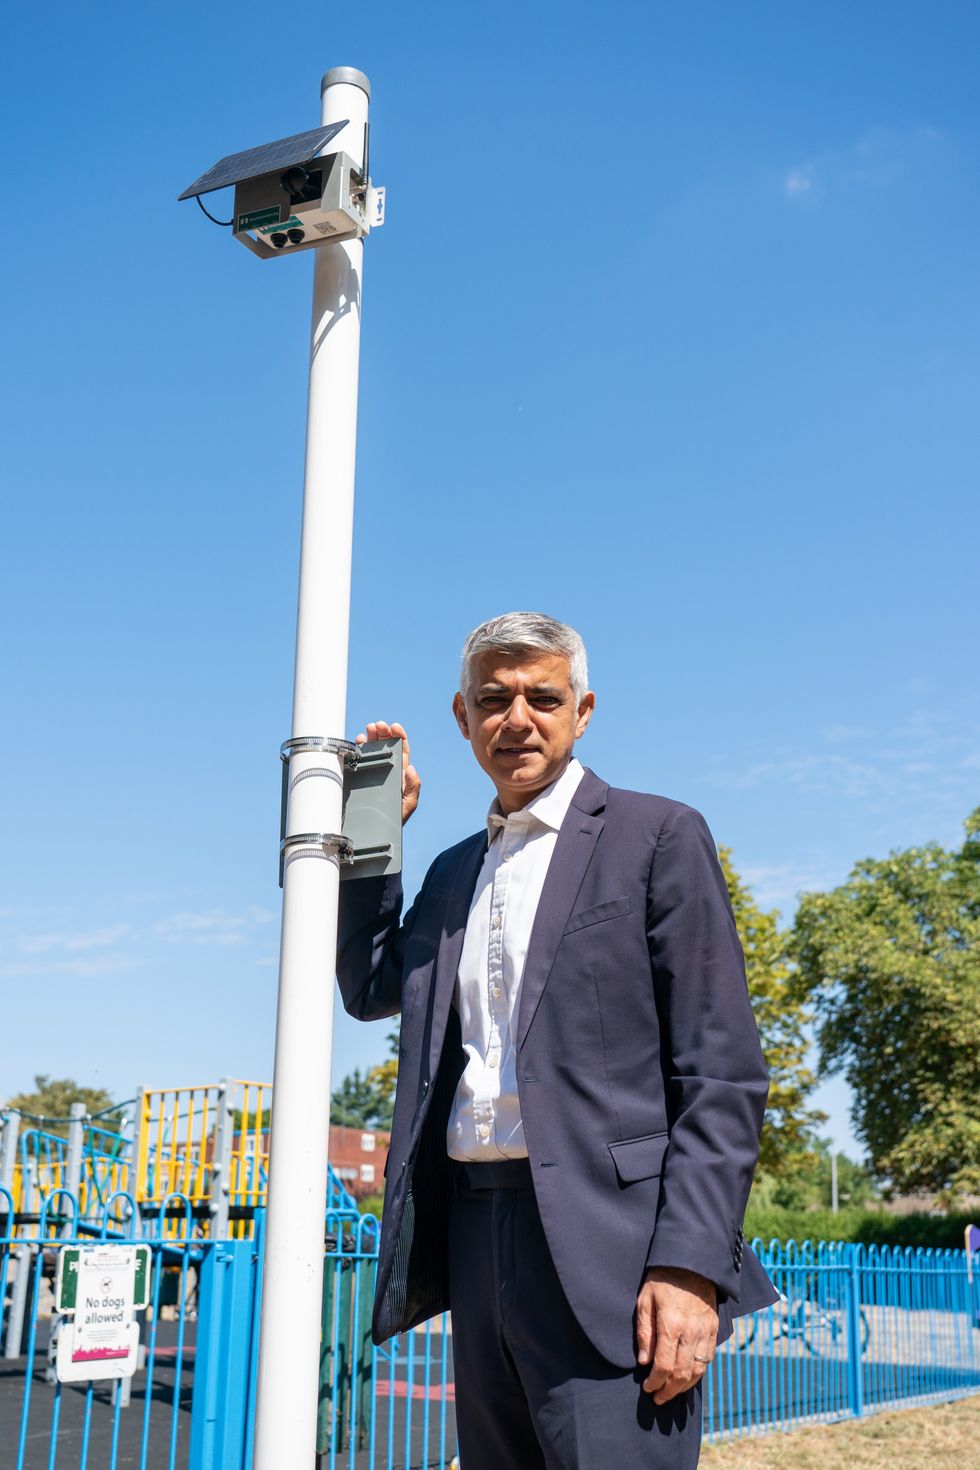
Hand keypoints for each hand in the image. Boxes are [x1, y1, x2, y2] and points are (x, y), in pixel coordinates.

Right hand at [354, 721, 420, 823]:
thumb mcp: (408, 805)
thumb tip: (412, 768)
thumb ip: (413, 788)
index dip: (399, 737)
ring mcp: (371, 773)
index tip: (395, 727)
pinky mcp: (358, 777)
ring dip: (371, 737)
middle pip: (386, 745)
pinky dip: (358, 748)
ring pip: (372, 749)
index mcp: (400, 774)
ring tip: (368, 729)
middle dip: (383, 733)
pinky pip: (358, 759)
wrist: (373, 833)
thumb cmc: (394, 820)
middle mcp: (386, 770)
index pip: (402, 751)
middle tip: (379, 725)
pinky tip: (358, 741)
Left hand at [635, 1267, 717, 1403]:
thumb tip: (644, 1362)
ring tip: (671, 1392)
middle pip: (682, 1373)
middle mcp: (691, 1331)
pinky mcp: (714, 1329)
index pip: (663, 1365)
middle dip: (669, 1390)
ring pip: (698, 1370)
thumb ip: (644, 1331)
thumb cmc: (662, 1279)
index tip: (647, 1388)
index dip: (655, 1382)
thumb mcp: (645, 1299)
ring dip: (684, 1387)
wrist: (692, 1261)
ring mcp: (705, 1331)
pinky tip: (688, 1377)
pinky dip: (698, 1373)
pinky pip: (708, 1359)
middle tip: (658, 1398)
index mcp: (671, 1323)